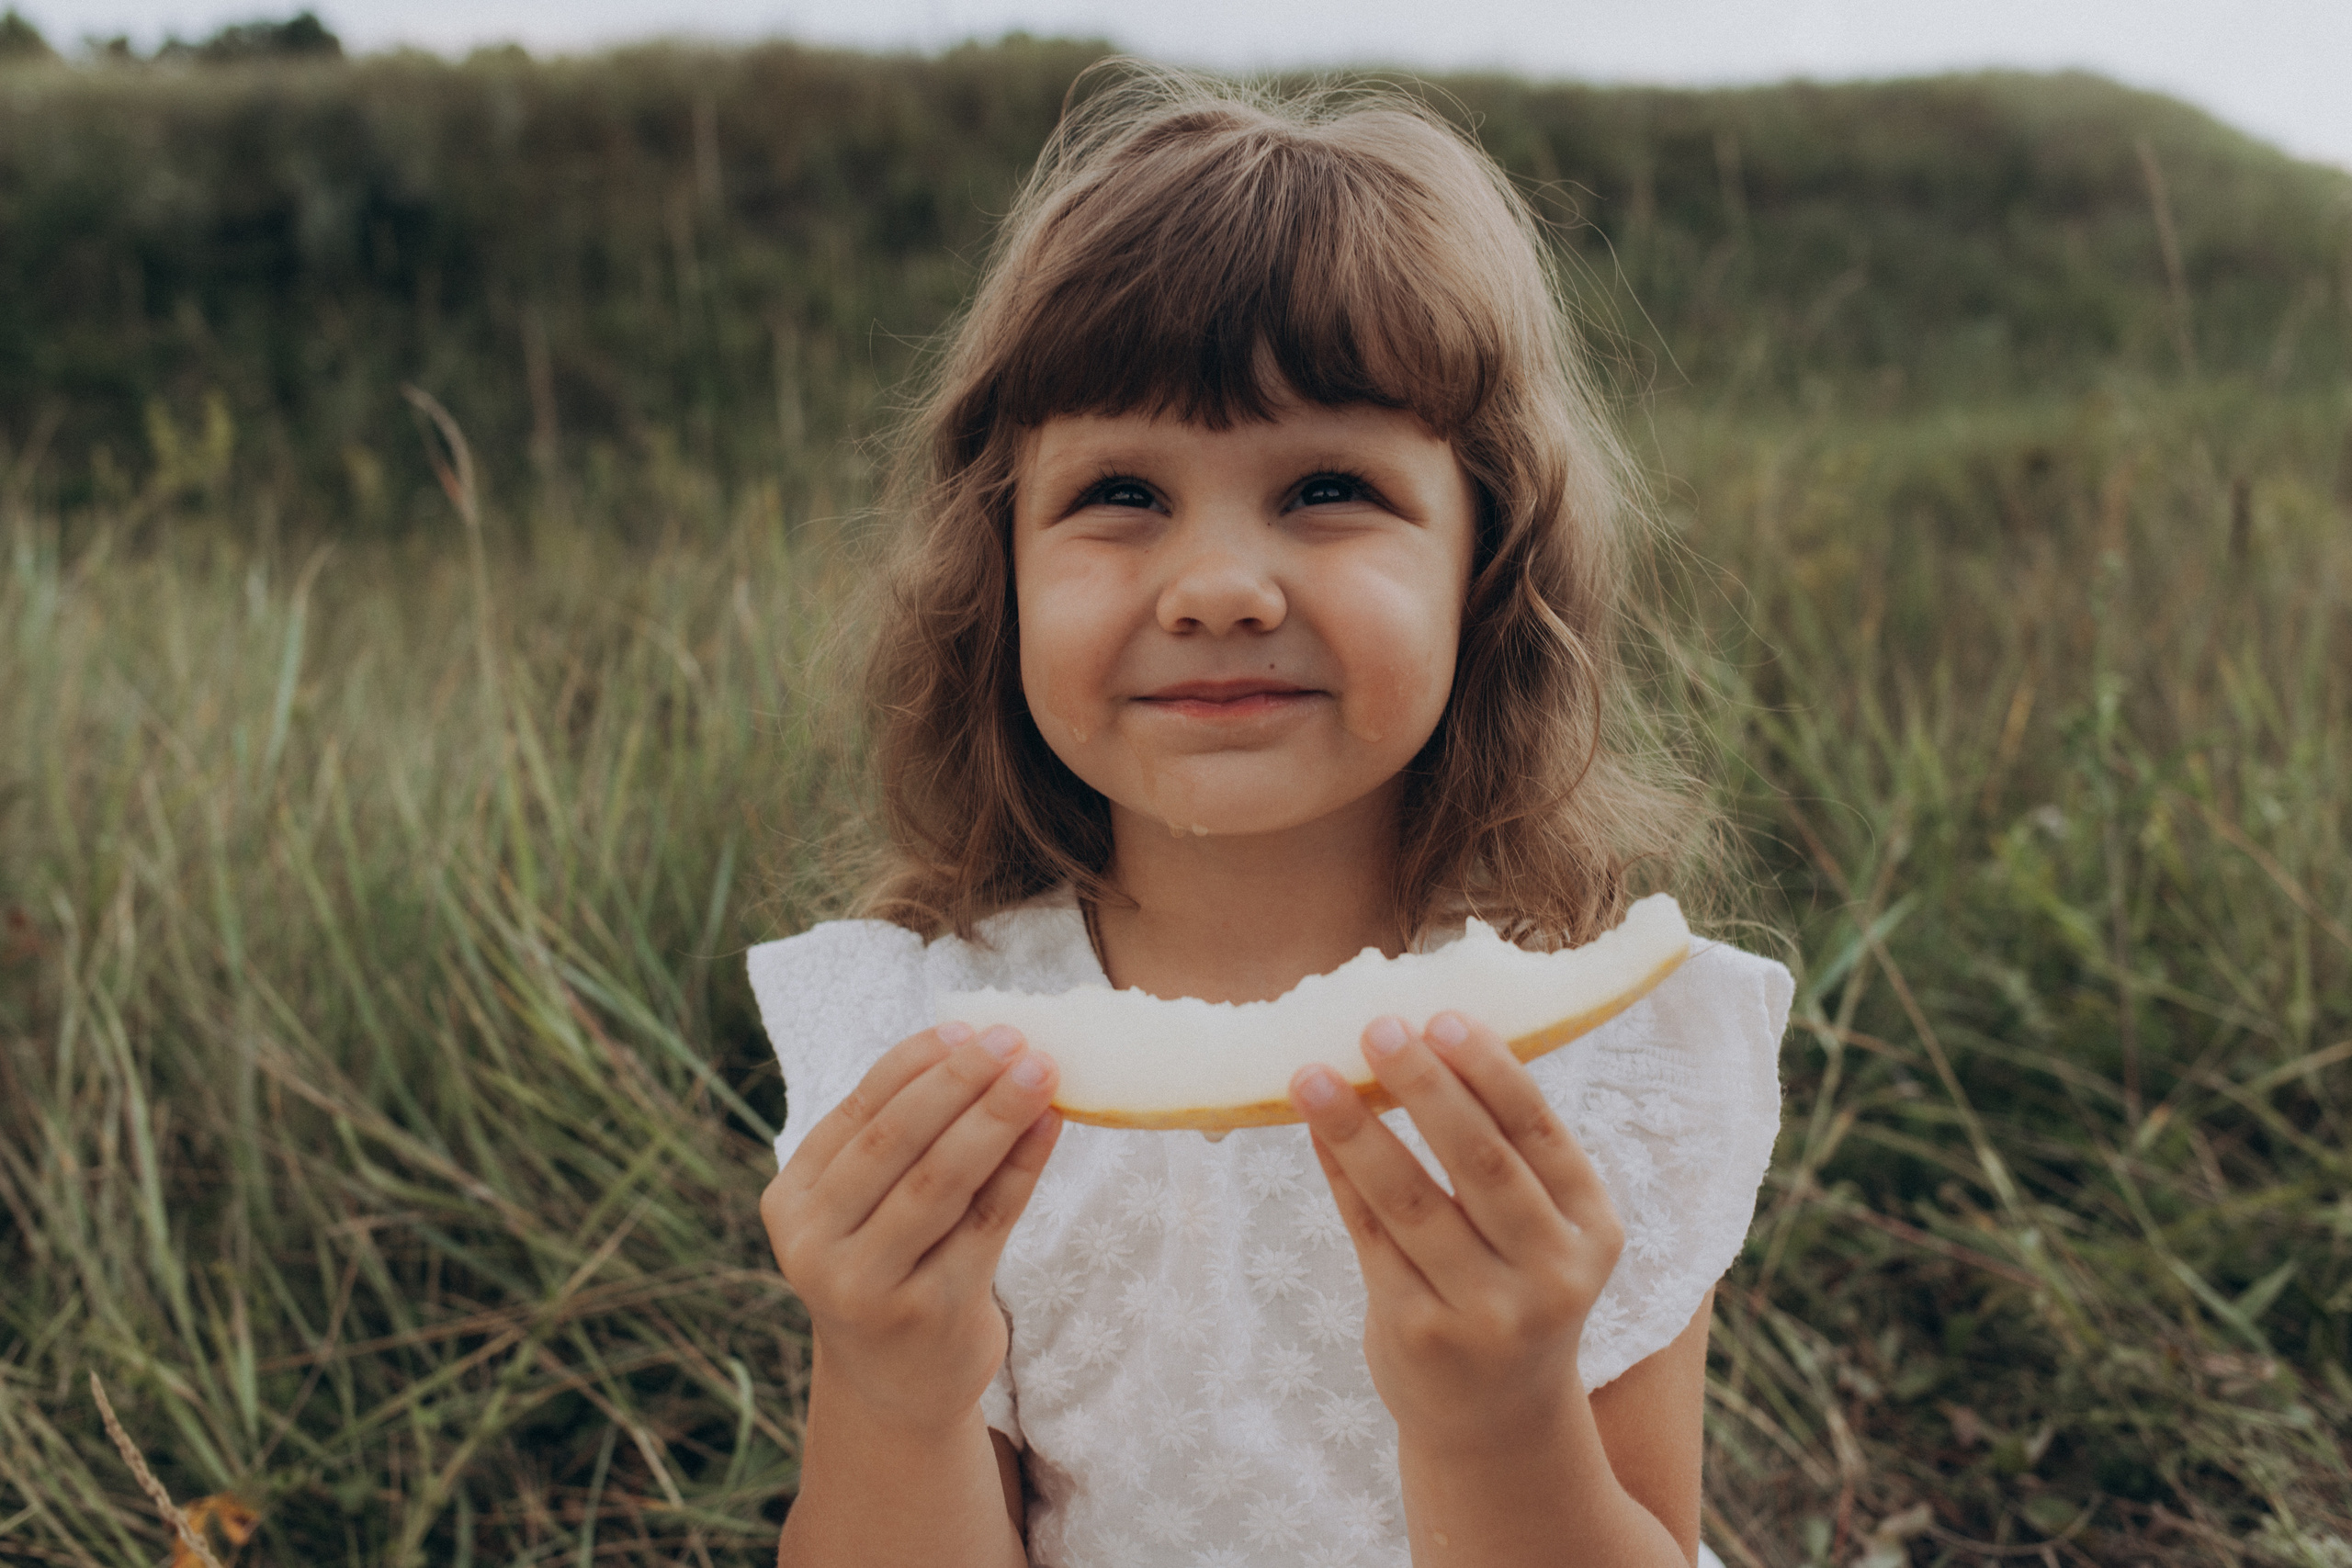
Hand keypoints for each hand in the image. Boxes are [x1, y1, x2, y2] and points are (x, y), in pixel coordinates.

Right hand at [761, 1023, 1061, 1432]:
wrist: (894, 1384)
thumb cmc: (887, 1265)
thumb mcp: (868, 1204)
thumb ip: (903, 1138)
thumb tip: (977, 1042)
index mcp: (791, 1201)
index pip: (857, 1113)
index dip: (914, 1063)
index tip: (967, 1023)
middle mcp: (816, 1246)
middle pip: (895, 1143)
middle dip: (959, 1081)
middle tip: (1012, 1038)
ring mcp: (870, 1285)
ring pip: (941, 1180)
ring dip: (996, 1116)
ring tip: (1041, 1072)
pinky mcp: (931, 1312)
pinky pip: (986, 1221)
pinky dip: (1020, 1166)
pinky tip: (1049, 1127)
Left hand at [1288, 1011, 1623, 1450]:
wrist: (1497, 1421)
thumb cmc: (1513, 1289)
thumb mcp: (1542, 1232)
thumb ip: (1504, 1155)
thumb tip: (1424, 1042)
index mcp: (1594, 1229)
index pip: (1540, 1134)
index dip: (1491, 1071)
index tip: (1442, 1016)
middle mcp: (1552, 1275)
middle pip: (1480, 1163)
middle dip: (1424, 1088)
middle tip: (1377, 1027)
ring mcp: (1487, 1313)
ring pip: (1412, 1201)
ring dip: (1357, 1130)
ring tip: (1311, 1075)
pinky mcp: (1421, 1336)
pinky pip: (1370, 1239)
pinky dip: (1340, 1178)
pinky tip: (1315, 1131)